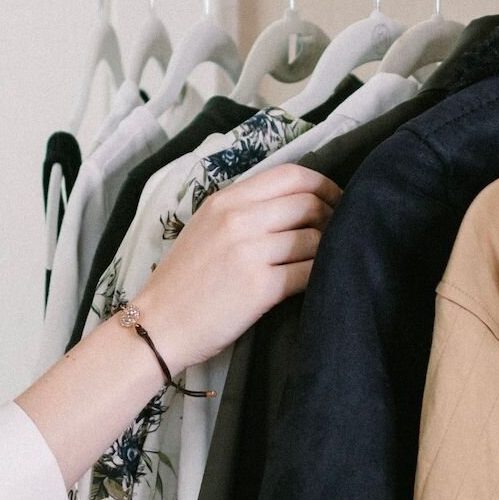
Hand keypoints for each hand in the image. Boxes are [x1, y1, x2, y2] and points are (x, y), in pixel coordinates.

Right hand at [132, 164, 340, 370]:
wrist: (158, 325)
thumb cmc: (184, 281)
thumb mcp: (206, 228)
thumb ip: (245, 210)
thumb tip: (298, 203)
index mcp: (226, 201)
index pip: (290, 174)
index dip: (323, 185)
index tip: (336, 200)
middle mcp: (238, 219)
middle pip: (308, 203)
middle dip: (333, 216)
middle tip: (340, 232)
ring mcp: (249, 252)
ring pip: (314, 238)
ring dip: (330, 248)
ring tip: (328, 259)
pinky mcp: (261, 286)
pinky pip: (309, 271)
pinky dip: (321, 274)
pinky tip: (318, 281)